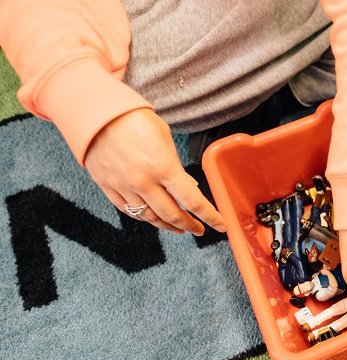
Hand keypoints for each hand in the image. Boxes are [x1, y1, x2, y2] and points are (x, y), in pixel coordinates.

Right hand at [85, 108, 225, 235]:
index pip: (193, 201)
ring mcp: (123, 187)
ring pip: (150, 217)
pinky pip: (128, 211)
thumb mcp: (163, 136)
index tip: (221, 226)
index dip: (210, 217)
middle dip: (190, 225)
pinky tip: (153, 218)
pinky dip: (144, 218)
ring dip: (168, 226)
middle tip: (199, 230)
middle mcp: (143, 182)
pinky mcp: (107, 187)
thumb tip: (189, 187)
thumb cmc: (132, 118)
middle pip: (172, 215)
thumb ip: (176, 166)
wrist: (92, 111)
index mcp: (162, 167)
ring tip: (180, 228)